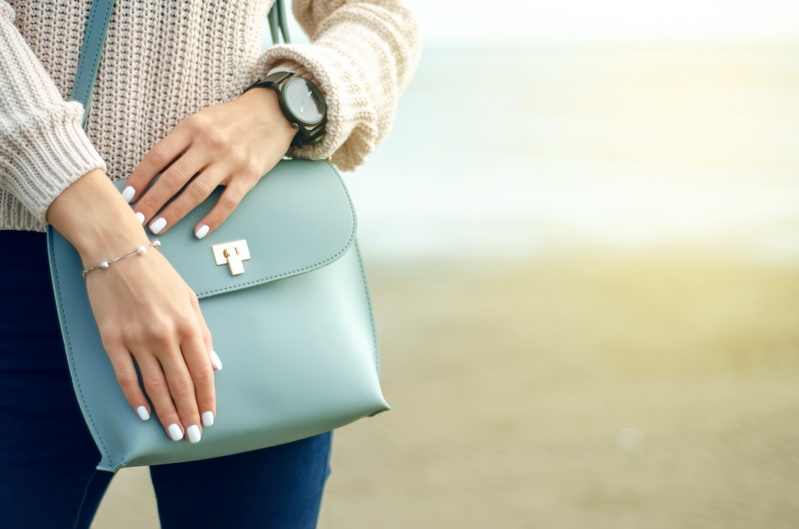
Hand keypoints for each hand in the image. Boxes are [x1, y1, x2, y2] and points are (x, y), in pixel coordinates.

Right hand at [85, 247, 216, 442]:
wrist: (118, 252)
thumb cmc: (159, 275)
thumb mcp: (190, 299)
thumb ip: (203, 333)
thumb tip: (215, 365)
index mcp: (188, 324)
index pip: (202, 372)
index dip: (207, 399)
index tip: (209, 419)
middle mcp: (165, 335)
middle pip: (181, 384)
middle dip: (189, 413)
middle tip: (193, 436)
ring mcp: (137, 339)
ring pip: (155, 386)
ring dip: (166, 413)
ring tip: (173, 432)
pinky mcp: (112, 340)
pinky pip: (126, 376)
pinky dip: (135, 398)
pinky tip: (143, 413)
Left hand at [125, 88, 296, 237]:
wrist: (274, 111)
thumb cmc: (233, 118)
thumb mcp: (203, 119)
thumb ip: (182, 141)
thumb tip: (155, 170)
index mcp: (192, 127)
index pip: (158, 156)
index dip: (140, 178)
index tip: (127, 196)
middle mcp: (209, 144)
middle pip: (173, 178)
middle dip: (152, 202)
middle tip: (137, 220)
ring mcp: (230, 161)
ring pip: (196, 192)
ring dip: (175, 212)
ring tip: (159, 227)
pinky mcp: (249, 175)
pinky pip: (227, 202)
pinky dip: (212, 219)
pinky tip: (199, 231)